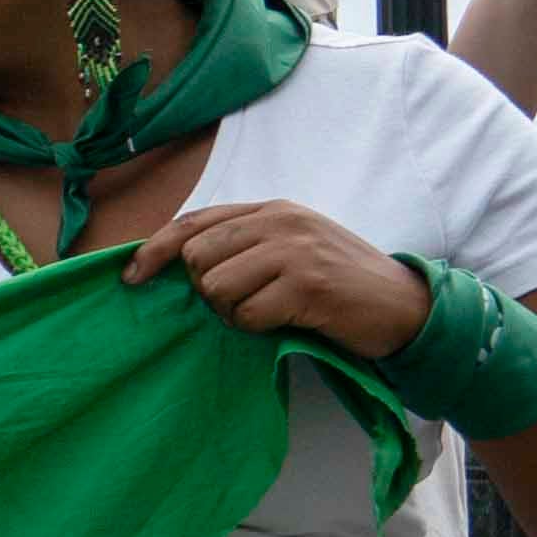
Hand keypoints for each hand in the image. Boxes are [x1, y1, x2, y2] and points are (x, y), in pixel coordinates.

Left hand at [128, 198, 433, 359]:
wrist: (405, 305)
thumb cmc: (341, 282)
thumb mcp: (292, 248)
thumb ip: (245, 244)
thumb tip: (178, 261)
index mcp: (272, 210)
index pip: (194, 222)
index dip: (154, 249)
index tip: (131, 277)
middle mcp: (280, 222)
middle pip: (197, 258)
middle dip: (209, 291)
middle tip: (247, 302)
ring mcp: (294, 250)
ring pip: (216, 287)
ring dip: (233, 312)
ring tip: (270, 310)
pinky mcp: (306, 283)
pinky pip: (247, 314)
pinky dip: (258, 327)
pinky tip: (287, 321)